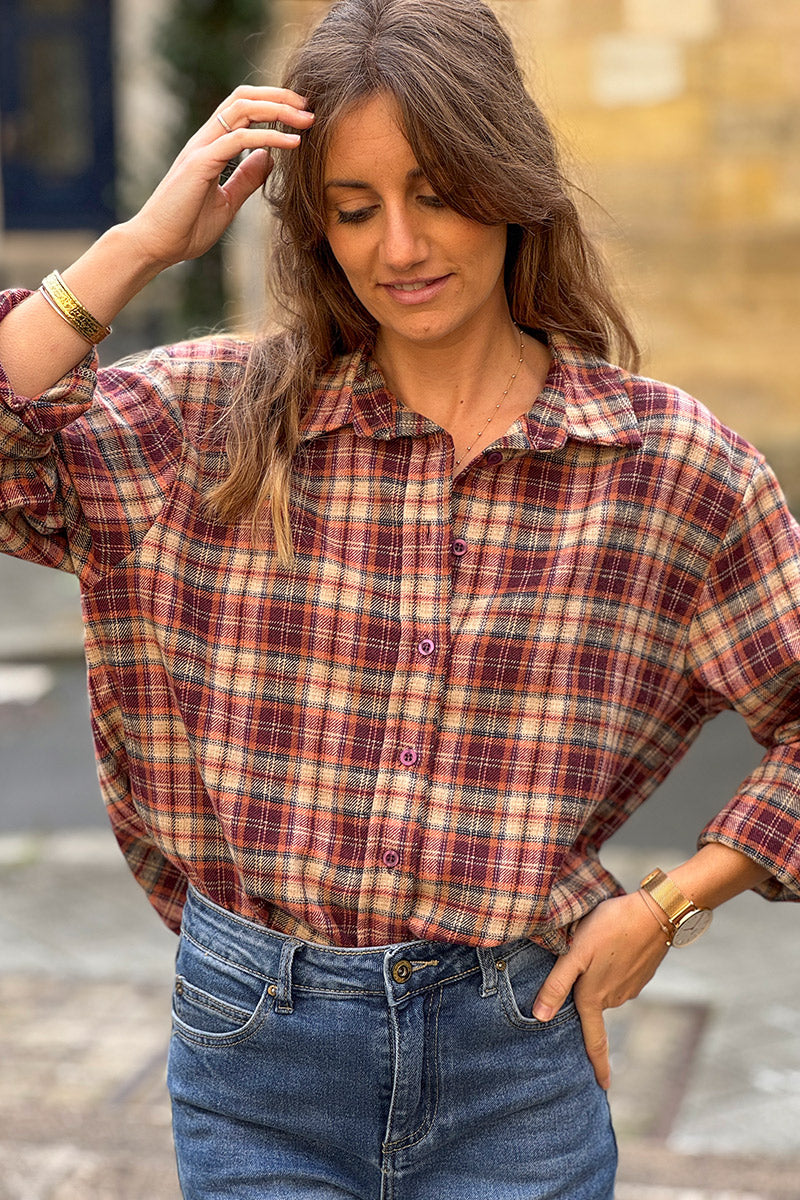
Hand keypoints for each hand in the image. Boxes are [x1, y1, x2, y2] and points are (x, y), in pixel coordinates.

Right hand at [124, 86, 313, 268]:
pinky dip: (268, 137)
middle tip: (309, 107)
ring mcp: (201, 149)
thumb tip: (268, 158)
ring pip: (242, 109)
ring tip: (306, 119)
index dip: (273, 104)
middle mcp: (205, 140)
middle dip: (279, 97)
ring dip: (278, 110)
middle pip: (244, 98)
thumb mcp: (227, 202)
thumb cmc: (187, 228)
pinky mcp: (199, 164)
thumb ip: (246, 179)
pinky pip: (237, 140)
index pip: (243, 108)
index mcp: (211, 146)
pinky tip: (292, 143)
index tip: (301, 114)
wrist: (157, 245)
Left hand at [532, 893, 668, 1089]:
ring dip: (598, 976)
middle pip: (593, 1007)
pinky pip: (619, 976)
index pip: (595, 1040)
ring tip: (594, 947)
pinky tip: (610, 945)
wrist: (656, 911)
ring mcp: (631, 986)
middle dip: (586, 999)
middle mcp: (615, 998)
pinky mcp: (642, 973)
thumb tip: (540, 1016)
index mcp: (595, 998)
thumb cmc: (609, 928)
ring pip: (606, 989)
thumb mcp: (576, 952)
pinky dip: (612, 966)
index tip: (604, 1087)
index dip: (597, 1065)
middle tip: (580, 965)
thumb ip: (557, 984)